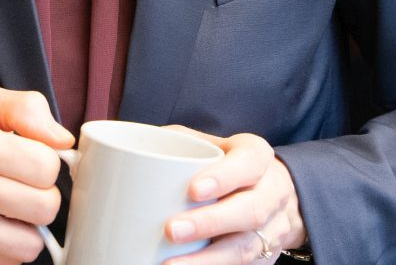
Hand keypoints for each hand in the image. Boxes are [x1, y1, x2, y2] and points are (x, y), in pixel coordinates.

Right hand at [0, 87, 74, 264]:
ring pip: (30, 243)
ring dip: (28, 227)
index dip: (47, 164)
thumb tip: (63, 141)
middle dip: (43, 197)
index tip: (30, 161)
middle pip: (45, 208)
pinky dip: (9, 246)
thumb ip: (28, 109)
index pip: (46, 166)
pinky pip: (10, 261)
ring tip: (9, 208)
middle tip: (23, 186)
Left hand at [163, 129, 305, 264]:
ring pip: (247, 247)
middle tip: (171, 230)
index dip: (224, 177)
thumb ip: (173, 142)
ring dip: (209, 259)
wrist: (270, 190)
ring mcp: (273, 227)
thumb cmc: (223, 163)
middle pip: (250, 210)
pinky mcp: (267, 255)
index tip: (193, 190)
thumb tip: (122, 151)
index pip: (248, 162)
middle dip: (209, 223)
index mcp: (255, 156)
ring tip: (171, 264)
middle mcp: (271, 191)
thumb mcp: (205, 144)